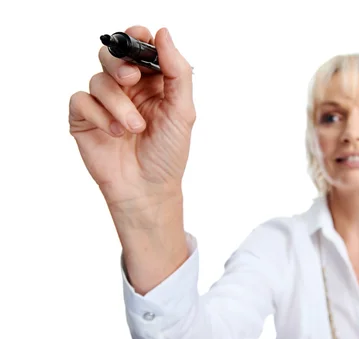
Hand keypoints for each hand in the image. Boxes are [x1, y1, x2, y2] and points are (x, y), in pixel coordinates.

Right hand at [69, 26, 195, 208]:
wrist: (147, 189)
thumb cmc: (167, 154)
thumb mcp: (182, 111)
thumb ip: (177, 72)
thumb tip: (164, 33)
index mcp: (153, 83)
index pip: (140, 49)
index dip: (137, 37)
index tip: (139, 36)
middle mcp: (127, 90)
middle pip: (112, 55)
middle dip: (120, 63)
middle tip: (131, 79)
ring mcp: (104, 104)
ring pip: (99, 79)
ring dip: (118, 104)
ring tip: (133, 128)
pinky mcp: (84, 119)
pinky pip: (81, 100)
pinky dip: (98, 115)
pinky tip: (114, 133)